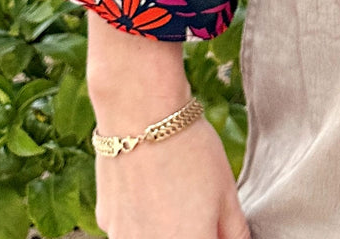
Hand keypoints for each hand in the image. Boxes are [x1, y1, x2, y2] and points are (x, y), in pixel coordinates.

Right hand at [86, 12, 248, 237]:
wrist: (141, 113)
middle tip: (198, 206)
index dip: (215, 234)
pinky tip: (150, 188)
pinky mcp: (105, 222)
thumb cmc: (190, 150)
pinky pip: (130, 230)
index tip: (218, 223)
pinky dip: (142, 219)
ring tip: (175, 194)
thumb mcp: (227, 192)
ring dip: (166, 230)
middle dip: (193, 230)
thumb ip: (233, 231)